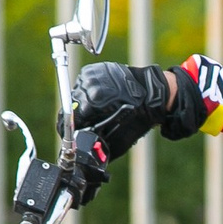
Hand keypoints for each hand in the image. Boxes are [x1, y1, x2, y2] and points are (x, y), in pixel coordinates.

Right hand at [72, 63, 206, 158]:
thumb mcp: (119, 139)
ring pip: (75, 95)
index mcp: (94, 102)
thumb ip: (97, 146)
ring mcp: (90, 76)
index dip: (71, 129)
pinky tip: (99, 98)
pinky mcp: (93, 70)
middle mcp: (90, 86)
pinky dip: (87, 93)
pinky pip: (82, 85)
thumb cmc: (138, 117)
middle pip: (72, 106)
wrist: (151, 93)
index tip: (76, 134)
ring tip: (97, 109)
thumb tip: (81, 153)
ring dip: (82, 104)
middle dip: (78, 117)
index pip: (71, 119)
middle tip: (89, 122)